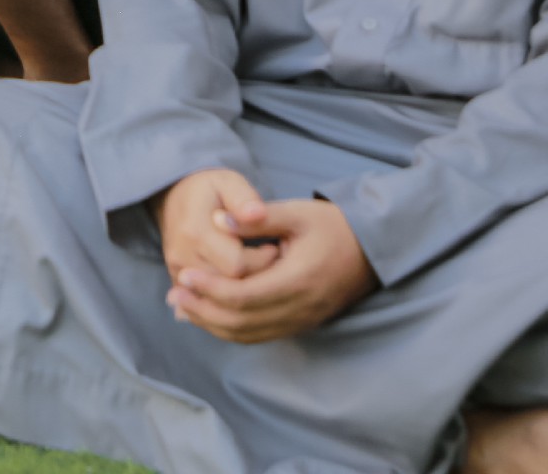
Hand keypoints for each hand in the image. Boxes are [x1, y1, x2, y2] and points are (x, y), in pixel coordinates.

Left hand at [160, 178, 376, 344]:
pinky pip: (261, 335)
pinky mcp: (302, 323)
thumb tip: (219, 220)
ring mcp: (303, 320)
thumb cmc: (335, 226)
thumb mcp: (298, 212)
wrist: (374, 249)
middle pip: (242, 322)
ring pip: (250, 334)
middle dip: (204, 309)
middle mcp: (301, 308)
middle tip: (173, 294)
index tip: (183, 274)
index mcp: (298, 280)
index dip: (210, 289)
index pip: (244, 296)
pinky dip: (232, 329)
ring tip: (182, 306)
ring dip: (213, 323)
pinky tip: (210, 316)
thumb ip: (258, 218)